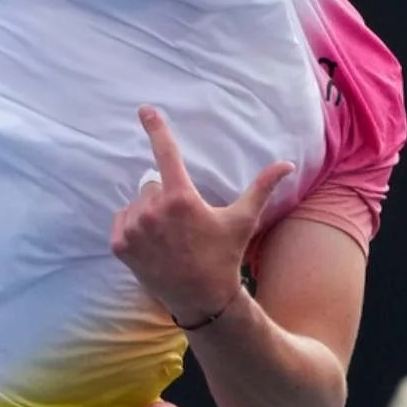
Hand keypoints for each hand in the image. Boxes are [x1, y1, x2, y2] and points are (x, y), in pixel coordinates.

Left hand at [111, 106, 294, 325]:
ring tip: (170, 236)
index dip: (156, 128)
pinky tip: (153, 243)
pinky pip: (123, 220)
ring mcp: (134, 229)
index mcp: (182, 199)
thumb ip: (261, 187)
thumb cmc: (224, 255)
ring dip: (150, 212)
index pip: (166, 153)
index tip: (144, 109)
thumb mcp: (243, 219)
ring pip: (138, 202)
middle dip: (166, 196)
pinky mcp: (120, 245)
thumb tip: (286, 164)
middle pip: (153, 184)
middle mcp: (153, 210)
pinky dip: (134, 226)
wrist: (202, 298)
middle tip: (184, 222)